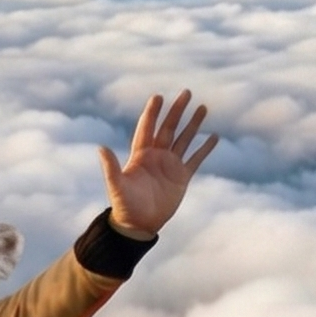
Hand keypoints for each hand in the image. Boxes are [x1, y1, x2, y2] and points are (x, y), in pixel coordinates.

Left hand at [98, 92, 216, 238]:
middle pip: (168, 128)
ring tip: (203, 107)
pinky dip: (205, 148)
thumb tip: (100, 148)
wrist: (138, 224)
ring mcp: (170, 165)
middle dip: (177, 110)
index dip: (152, 113)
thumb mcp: (116, 185)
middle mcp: (156, 155)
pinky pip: (196, 159)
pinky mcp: (182, 177)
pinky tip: (214, 136)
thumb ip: (111, 167)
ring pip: (184, 139)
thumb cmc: (124, 205)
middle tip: (186, 92)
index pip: (148, 127)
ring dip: (193, 124)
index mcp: (140, 154)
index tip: (158, 96)